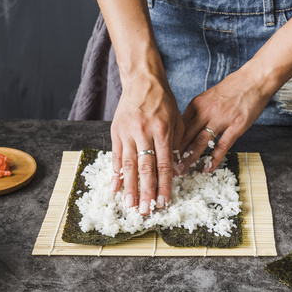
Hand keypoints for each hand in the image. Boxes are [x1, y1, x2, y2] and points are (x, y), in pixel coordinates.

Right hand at [111, 73, 183, 214]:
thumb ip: (175, 146)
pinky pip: (116, 155)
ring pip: (128, 165)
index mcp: (162, 131)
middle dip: (145, 192)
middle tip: (145, 211)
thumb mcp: (176, 121)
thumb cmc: (164, 102)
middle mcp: (144, 133)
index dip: (163, 186)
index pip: (163, 165)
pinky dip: (115, 173)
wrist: (143, 80)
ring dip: (128, 187)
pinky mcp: (116, 131)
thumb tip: (173, 171)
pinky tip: (114, 187)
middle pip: (144, 168)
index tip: (164, 202)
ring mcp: (128, 132)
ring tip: (129, 205)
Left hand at [178, 67, 272, 172]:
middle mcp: (206, 111)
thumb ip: (198, 113)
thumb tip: (186, 129)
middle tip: (170, 166)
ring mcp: (221, 119)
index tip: (166, 153)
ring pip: (200, 142)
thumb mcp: (209, 97)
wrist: (254, 80)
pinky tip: (207, 168)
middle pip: (186, 135)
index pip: (179, 126)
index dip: (171, 141)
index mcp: (197, 104)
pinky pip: (222, 146)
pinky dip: (213, 159)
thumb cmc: (232, 89)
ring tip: (184, 170)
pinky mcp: (236, 126)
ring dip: (191, 158)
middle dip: (177, 153)